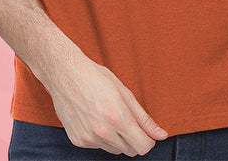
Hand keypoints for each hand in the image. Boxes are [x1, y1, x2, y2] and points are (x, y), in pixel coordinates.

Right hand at [46, 53, 168, 156]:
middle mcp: (103, 132)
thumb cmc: (96, 78)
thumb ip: (144, 118)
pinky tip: (97, 119)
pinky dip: (102, 138)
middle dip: (134, 139)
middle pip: (130, 151)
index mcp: (118, 117)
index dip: (149, 140)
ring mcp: (89, 138)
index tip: (147, 133)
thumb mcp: (125, 93)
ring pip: (115, 150)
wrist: (66, 75)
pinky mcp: (78, 141)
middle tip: (128, 120)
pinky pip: (99, 147)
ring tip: (110, 116)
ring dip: (118, 139)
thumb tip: (161, 134)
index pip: (143, 146)